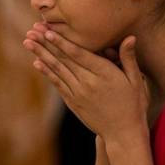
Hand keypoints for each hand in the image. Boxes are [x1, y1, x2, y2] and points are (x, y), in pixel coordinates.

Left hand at [24, 26, 148, 140]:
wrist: (123, 134)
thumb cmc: (133, 104)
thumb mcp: (135, 80)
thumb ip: (129, 58)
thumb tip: (130, 37)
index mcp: (104, 74)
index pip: (79, 54)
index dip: (62, 42)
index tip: (48, 31)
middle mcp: (88, 83)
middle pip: (64, 60)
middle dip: (46, 43)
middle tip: (32, 30)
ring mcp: (78, 94)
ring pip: (57, 70)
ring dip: (41, 55)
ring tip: (28, 42)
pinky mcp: (73, 103)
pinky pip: (58, 84)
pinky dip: (47, 73)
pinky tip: (37, 62)